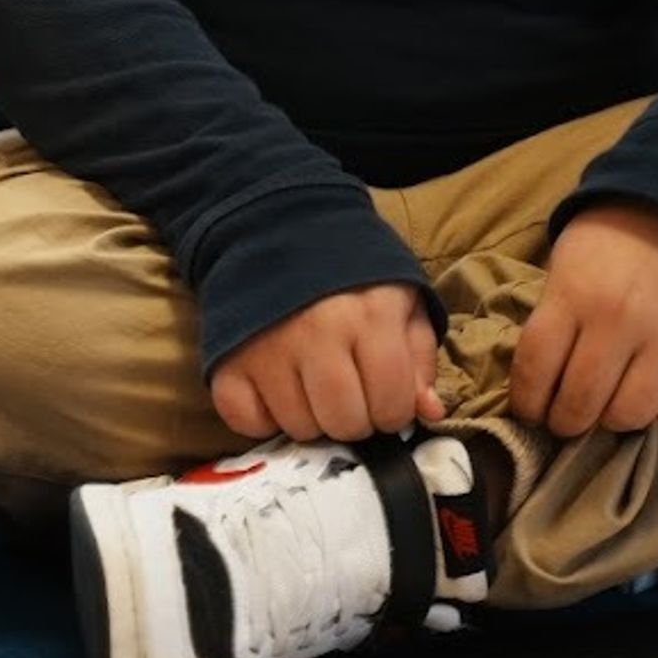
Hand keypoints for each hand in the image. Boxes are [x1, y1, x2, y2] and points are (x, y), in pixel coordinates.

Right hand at [208, 282, 441, 443]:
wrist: (277, 229)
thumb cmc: (350, 273)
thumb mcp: (401, 300)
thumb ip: (419, 357)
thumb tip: (429, 412)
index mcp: (369, 316)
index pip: (392, 405)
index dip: (393, 409)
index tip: (383, 394)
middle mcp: (317, 334)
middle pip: (345, 423)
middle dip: (355, 417)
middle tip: (349, 390)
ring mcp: (267, 349)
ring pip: (299, 428)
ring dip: (311, 417)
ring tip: (312, 383)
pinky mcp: (228, 361)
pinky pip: (247, 422)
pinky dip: (263, 418)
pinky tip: (276, 390)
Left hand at [509, 205, 657, 438]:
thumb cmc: (612, 242)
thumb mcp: (565, 266)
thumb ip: (552, 321)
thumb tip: (537, 385)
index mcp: (575, 294)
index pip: (536, 370)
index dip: (527, 402)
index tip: (530, 411)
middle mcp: (621, 320)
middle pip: (580, 403)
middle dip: (565, 421)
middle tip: (566, 416)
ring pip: (630, 415)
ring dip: (612, 420)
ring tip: (608, 405)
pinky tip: (653, 393)